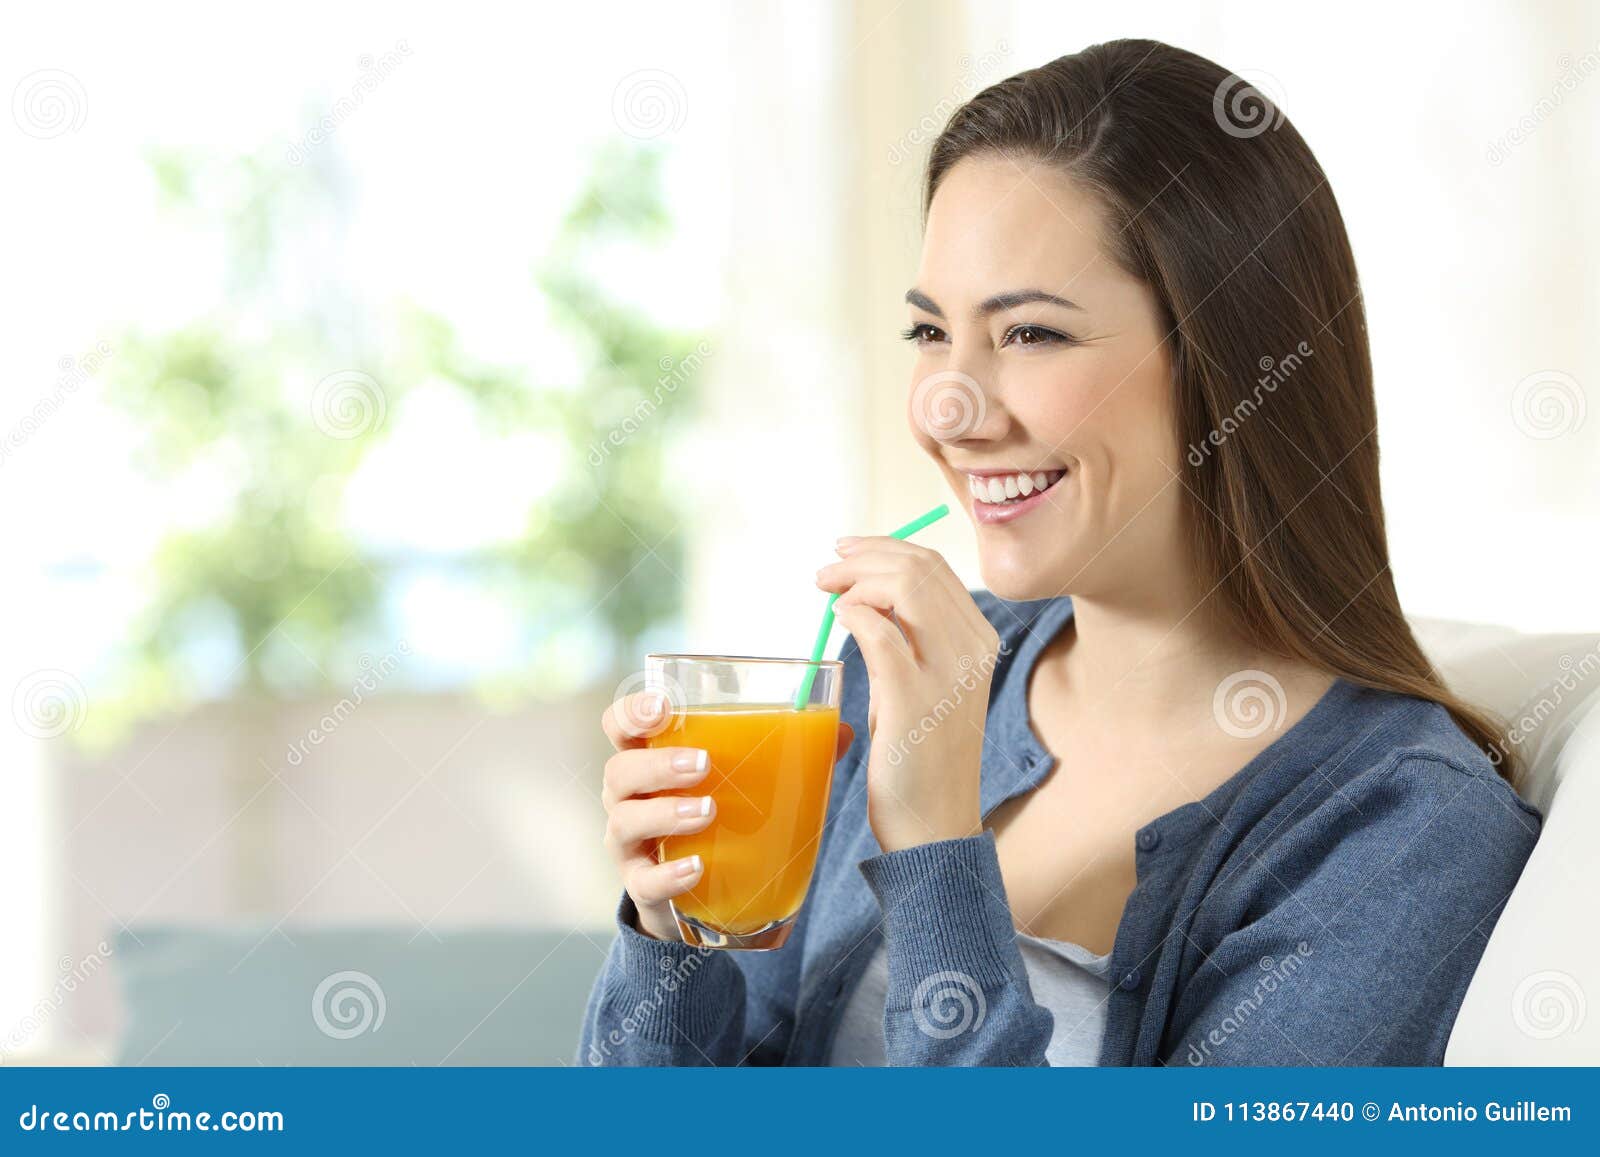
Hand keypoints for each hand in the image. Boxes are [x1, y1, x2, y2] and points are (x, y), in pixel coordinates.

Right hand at [599, 693, 855, 940]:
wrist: (699, 896)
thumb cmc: (720, 818)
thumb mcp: (744, 782)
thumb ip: (788, 753)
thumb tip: (842, 730)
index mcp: (649, 758)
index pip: (619, 725)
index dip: (632, 711)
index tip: (665, 705)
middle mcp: (630, 798)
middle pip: (620, 771)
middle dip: (658, 764)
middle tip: (703, 764)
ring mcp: (631, 845)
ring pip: (624, 822)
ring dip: (665, 814)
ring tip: (707, 811)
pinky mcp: (643, 887)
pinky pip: (644, 882)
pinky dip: (668, 875)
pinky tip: (697, 869)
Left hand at [815, 537, 1000, 852]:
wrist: (935, 826)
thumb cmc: (922, 756)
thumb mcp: (926, 683)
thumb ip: (908, 639)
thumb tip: (863, 596)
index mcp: (979, 641)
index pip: (935, 567)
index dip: (884, 549)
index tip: (847, 554)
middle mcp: (971, 650)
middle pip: (919, 567)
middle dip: (863, 556)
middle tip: (826, 571)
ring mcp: (946, 674)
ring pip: (904, 587)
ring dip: (855, 578)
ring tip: (826, 590)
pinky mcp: (913, 700)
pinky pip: (879, 633)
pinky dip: (852, 615)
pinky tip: (838, 622)